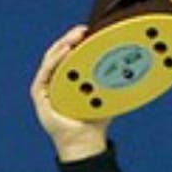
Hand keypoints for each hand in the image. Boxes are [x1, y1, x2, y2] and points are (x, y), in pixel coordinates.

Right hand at [30, 26, 110, 161]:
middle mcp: (56, 79)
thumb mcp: (107, 95)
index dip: (80, 40)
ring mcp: (46, 86)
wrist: (85, 142)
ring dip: (63, 46)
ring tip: (75, 37)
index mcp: (70, 78)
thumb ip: (114, 81)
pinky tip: (65, 52)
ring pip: (52, 59)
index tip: (92, 29)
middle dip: (71, 39)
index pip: (72, 54)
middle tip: (84, 29)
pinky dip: (55, 61)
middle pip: (61, 53)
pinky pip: (45, 73)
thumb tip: (132, 67)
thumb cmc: (96, 120)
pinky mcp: (39, 94)